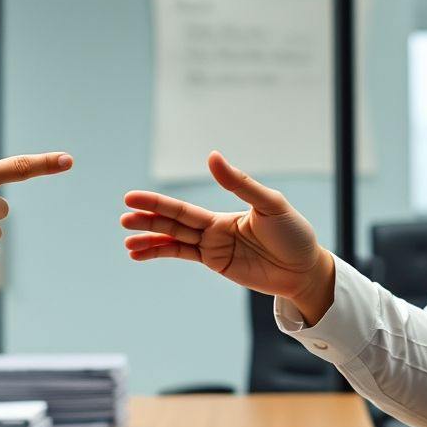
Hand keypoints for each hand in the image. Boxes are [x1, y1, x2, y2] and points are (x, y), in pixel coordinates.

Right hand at [121, 151, 335, 321]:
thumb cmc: (293, 233)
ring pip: (173, 240)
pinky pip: (182, 256)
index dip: (156, 204)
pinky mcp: (216, 264)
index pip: (182, 209)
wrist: (304, 269)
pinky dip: (160, 254)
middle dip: (148, 219)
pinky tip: (139, 254)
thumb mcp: (269, 204)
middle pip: (173, 222)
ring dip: (149, 238)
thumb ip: (239, 183)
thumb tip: (212, 156)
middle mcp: (213, 229)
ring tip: (126, 238)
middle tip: (122, 215)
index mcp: (222, 215)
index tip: (132, 198)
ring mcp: (212, 248)